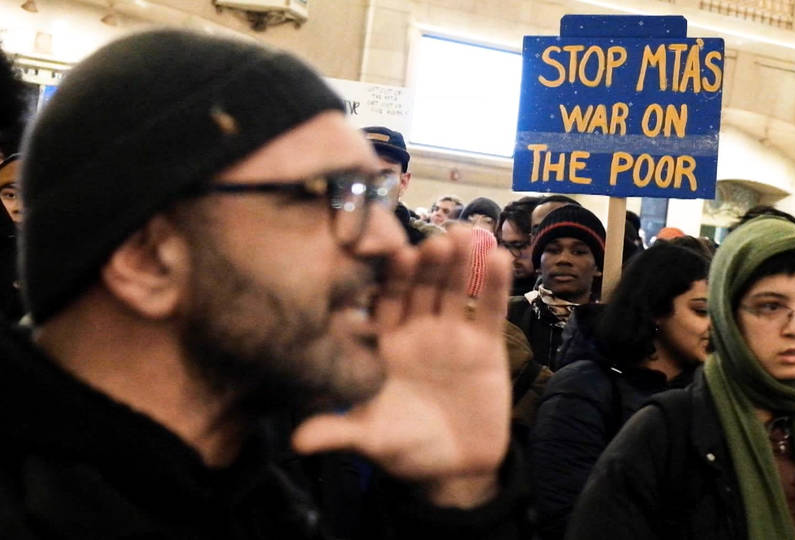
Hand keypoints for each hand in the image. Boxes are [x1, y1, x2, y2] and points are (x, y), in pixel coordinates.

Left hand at [291, 226, 512, 506]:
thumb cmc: (406, 449)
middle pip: (420, 288)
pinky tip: (497, 257)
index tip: (395, 254)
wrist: (457, 467)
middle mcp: (415, 330)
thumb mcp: (374, 439)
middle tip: (432, 241)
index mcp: (384, 344)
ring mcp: (450, 332)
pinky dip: (493, 284)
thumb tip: (297, 442)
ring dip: (457, 263)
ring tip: (462, 235)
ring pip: (452, 290)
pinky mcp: (484, 343)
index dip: (391, 279)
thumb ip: (340, 432)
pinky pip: (488, 309)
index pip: (385, 303)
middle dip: (425, 264)